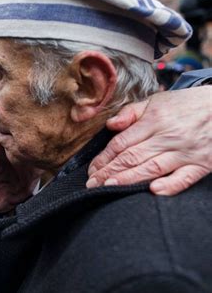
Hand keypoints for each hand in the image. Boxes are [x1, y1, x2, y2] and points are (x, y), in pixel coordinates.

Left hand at [87, 86, 211, 194]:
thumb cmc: (185, 105)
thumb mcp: (156, 101)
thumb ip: (130, 112)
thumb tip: (110, 125)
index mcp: (154, 120)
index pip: (122, 142)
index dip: (104, 157)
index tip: (91, 169)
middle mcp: (168, 137)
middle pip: (132, 157)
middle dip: (109, 171)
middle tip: (92, 184)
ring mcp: (185, 151)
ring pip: (153, 168)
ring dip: (129, 179)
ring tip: (109, 187)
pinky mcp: (201, 164)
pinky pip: (185, 178)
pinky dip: (170, 185)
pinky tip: (153, 191)